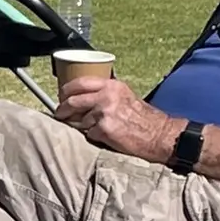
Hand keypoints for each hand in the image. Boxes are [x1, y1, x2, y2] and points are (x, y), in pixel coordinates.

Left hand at [60, 73, 178, 162]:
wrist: (159, 134)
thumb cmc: (142, 118)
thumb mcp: (124, 96)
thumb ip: (104, 93)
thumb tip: (79, 98)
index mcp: (111, 85)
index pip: (79, 83)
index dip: (66, 90)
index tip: (61, 96)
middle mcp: (106, 96)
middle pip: (72, 101)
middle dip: (63, 110)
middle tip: (60, 115)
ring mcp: (105, 113)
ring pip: (80, 120)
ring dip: (82, 126)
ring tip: (96, 129)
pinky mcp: (105, 129)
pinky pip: (89, 134)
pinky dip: (93, 137)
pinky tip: (105, 136)